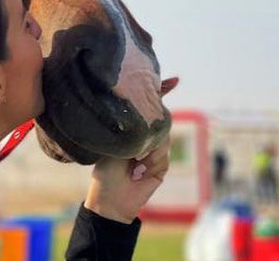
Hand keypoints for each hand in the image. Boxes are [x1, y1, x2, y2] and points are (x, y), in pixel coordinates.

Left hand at [83, 77, 178, 223]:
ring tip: (132, 163)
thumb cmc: (104, 168)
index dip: (161, 91)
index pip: (148, 106)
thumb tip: (138, 110)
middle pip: (160, 121)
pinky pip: (162, 156)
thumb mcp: (113, 140)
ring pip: (162, 139)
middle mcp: (145, 137)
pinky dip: (150, 163)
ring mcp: (155, 151)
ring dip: (147, 151)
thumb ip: (128, 126)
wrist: (109, 197)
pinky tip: (137, 173)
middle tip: (135, 149)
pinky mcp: (161, 166)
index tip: (175, 80)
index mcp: (131, 128)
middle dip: (151, 129)